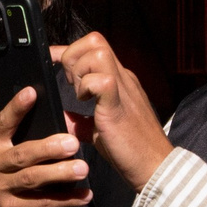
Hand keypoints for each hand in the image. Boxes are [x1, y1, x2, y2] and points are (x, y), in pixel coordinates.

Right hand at [0, 91, 90, 206]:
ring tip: (83, 168)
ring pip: (32, 179)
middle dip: (48, 149)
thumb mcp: (12, 148)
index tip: (32, 92)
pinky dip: (67, 199)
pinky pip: (44, 203)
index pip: (3, 123)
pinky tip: (86, 194)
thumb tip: (61, 115)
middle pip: (21, 155)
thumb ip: (26, 133)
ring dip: (60, 173)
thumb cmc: (15, 168)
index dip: (16, 108)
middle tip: (73, 143)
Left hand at [55, 33, 171, 190]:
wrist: (154, 167)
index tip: (52, 60)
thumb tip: (63, 117)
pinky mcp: (119, 104)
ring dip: (80, 69)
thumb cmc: (130, 150)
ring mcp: (123, 88)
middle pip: (95, 40)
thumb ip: (82, 121)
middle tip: (71, 84)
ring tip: (80, 94)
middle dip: (73, 56)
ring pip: (97, 51)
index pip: (94, 48)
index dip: (70, 50)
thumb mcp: (100, 131)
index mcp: (119, 82)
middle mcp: (123, 78)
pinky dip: (87, 87)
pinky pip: (102, 79)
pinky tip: (87, 103)